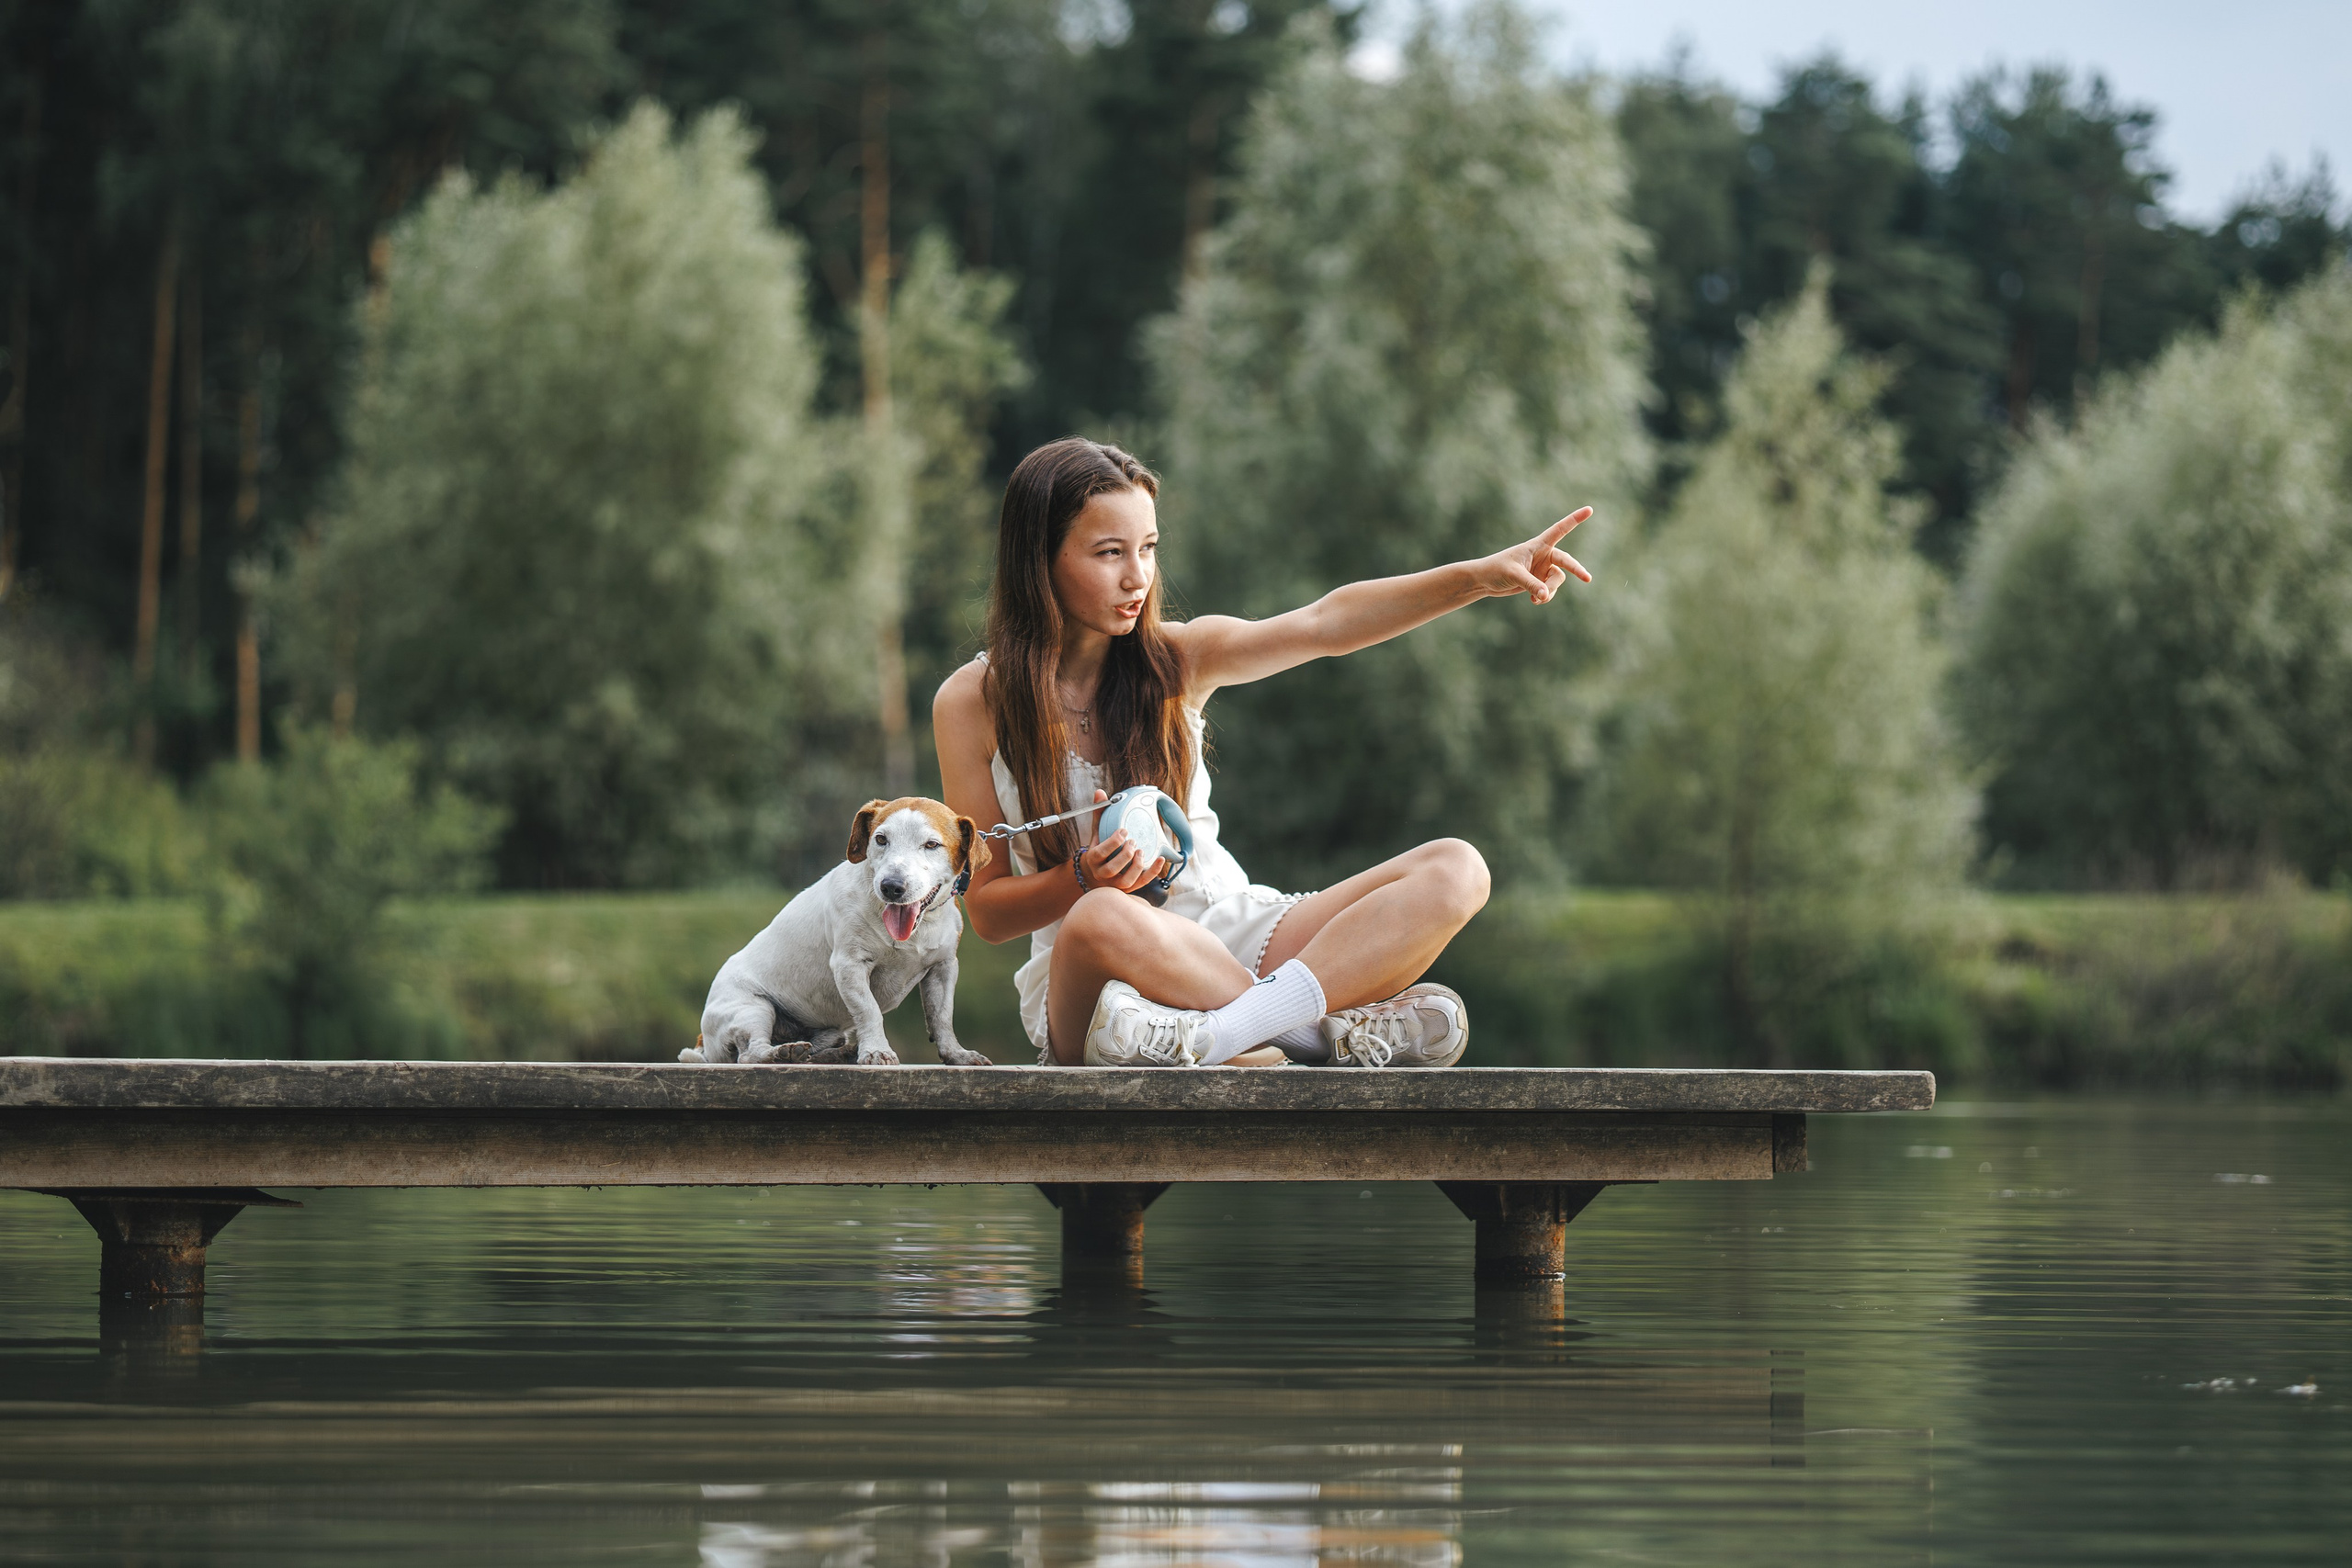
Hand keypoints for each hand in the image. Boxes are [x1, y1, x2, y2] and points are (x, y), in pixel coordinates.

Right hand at [1077, 788, 1166, 892]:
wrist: (1095, 874)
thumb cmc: (1099, 849)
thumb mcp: (1097, 832)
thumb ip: (1099, 814)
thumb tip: (1100, 792)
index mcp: (1093, 860)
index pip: (1100, 853)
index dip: (1113, 842)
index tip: (1123, 830)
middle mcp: (1103, 874)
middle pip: (1112, 868)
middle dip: (1124, 854)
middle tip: (1133, 841)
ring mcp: (1116, 884)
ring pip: (1126, 881)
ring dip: (1136, 866)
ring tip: (1141, 851)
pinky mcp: (1128, 888)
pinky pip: (1141, 883)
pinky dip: (1153, 872)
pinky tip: (1160, 859)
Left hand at [1476, 507, 1592, 604]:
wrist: (1484, 581)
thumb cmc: (1496, 570)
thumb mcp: (1514, 575)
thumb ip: (1531, 585)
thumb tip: (1546, 595)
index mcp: (1537, 545)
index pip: (1559, 530)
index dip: (1575, 519)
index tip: (1590, 509)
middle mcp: (1543, 555)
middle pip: (1566, 561)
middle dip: (1576, 570)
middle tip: (1587, 579)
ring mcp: (1542, 569)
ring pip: (1557, 580)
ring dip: (1549, 591)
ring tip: (1536, 599)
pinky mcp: (1538, 581)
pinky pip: (1550, 590)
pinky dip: (1544, 596)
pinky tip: (1534, 600)